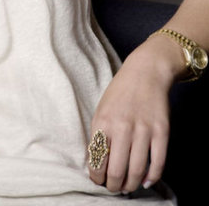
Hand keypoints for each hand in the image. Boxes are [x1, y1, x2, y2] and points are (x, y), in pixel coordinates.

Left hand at [88, 38, 180, 193]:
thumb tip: (97, 164)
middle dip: (114, 186)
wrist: (145, 72)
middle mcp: (122, 127)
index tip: (99, 180)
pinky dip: (151, 177)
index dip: (97, 177)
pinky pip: (158, 163)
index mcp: (103, 122)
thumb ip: (99, 135)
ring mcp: (143, 129)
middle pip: (117, 171)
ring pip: (137, 170)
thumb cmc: (120, 93)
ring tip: (127, 186)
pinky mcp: (161, 131)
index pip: (97, 161)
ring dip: (131, 185)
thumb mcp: (101, 110)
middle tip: (114, 187)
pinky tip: (145, 180)